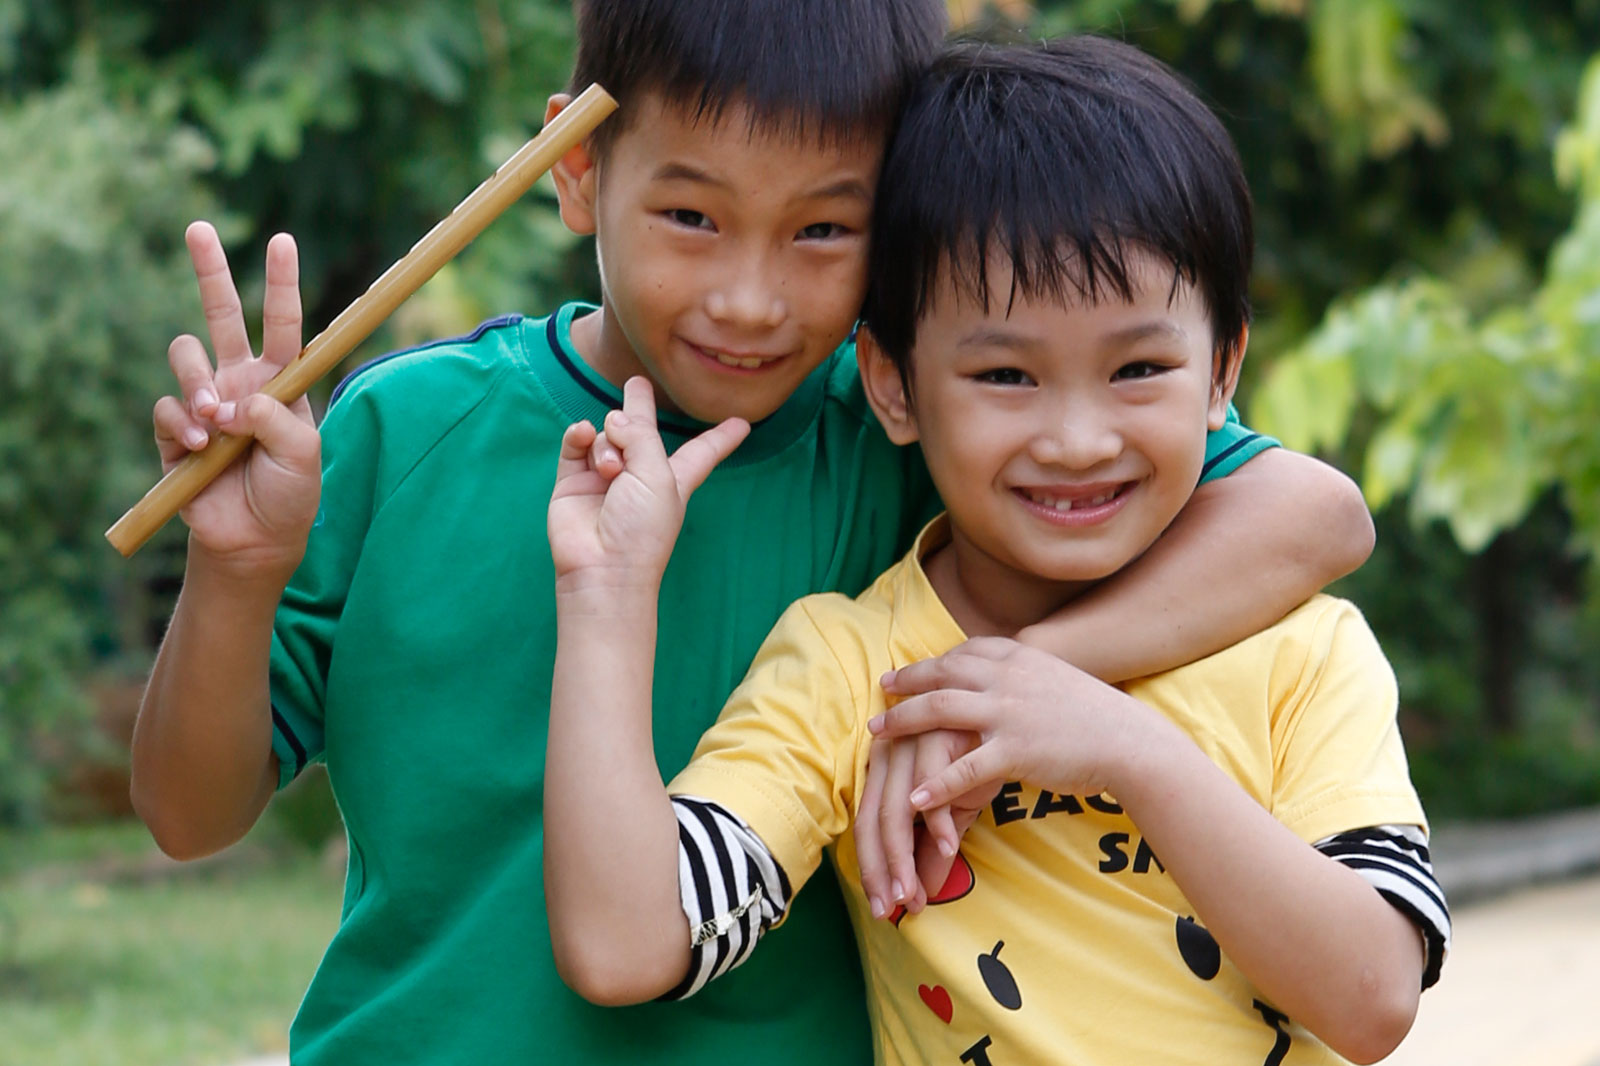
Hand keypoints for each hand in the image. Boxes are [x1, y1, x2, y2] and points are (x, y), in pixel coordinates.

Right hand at [151, 221, 320, 582]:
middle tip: (198, 229)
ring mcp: (206, 402)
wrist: (255, 540)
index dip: (281, 282)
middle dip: (209, 270)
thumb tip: (231, 401)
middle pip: (221, 313)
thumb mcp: (303, 453)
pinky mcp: (175, 430)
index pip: (283, 322)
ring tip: (216, 419)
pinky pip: (169, 407)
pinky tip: (200, 448)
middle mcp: (241, 382)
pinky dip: (183, 424)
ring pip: (185, 355)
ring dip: (198, 381)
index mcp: (281, 381)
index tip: (281, 240)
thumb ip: (275, 417)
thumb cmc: (291, 494)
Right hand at [548, 377, 747, 583]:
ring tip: (610, 471)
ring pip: (607, 434)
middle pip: (643, 430)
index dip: (721, 438)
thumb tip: (613, 419)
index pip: (702, 452)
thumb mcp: (657, 475)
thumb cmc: (641, 528)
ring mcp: (604, 476)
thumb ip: (641, 434)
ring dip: (609, 444)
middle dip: (640, 408)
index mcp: (674, 478)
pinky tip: (583, 433)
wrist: (602, 564)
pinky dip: (579, 435)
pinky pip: (576, 442)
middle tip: (636, 383)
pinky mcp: (573, 480)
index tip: (743, 424)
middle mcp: (640, 474)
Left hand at [855, 730, 991, 919]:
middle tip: (895, 908)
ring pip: (898, 807)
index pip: (865, 823)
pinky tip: (948, 847)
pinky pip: (936, 781)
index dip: (872, 869)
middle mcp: (892, 748)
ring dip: (904, 855)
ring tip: (915, 892)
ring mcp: (918, 738)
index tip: (884, 907)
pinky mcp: (951, 733)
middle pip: (875, 819)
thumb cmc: (981, 759)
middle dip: (882, 870)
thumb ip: (933, 848)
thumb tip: (920, 893)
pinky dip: (939, 818)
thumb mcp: (954, 809)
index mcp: (884, 764)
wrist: (1024, 717)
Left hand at [869, 637, 1171, 810]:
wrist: (1131, 742)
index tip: (911, 669)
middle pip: (941, 673)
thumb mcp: (1057, 679)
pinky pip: (963, 768)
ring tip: (875, 734)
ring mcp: (1008, 713)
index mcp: (1019, 658)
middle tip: (882, 690)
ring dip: (902, 722)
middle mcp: (1007, 679)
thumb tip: (1002, 676)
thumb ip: (1025, 676)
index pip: (964, 652)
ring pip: (939, 710)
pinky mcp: (1015, 751)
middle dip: (907, 682)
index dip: (933, 661)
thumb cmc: (1098, 717)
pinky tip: (913, 798)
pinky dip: (934, 785)